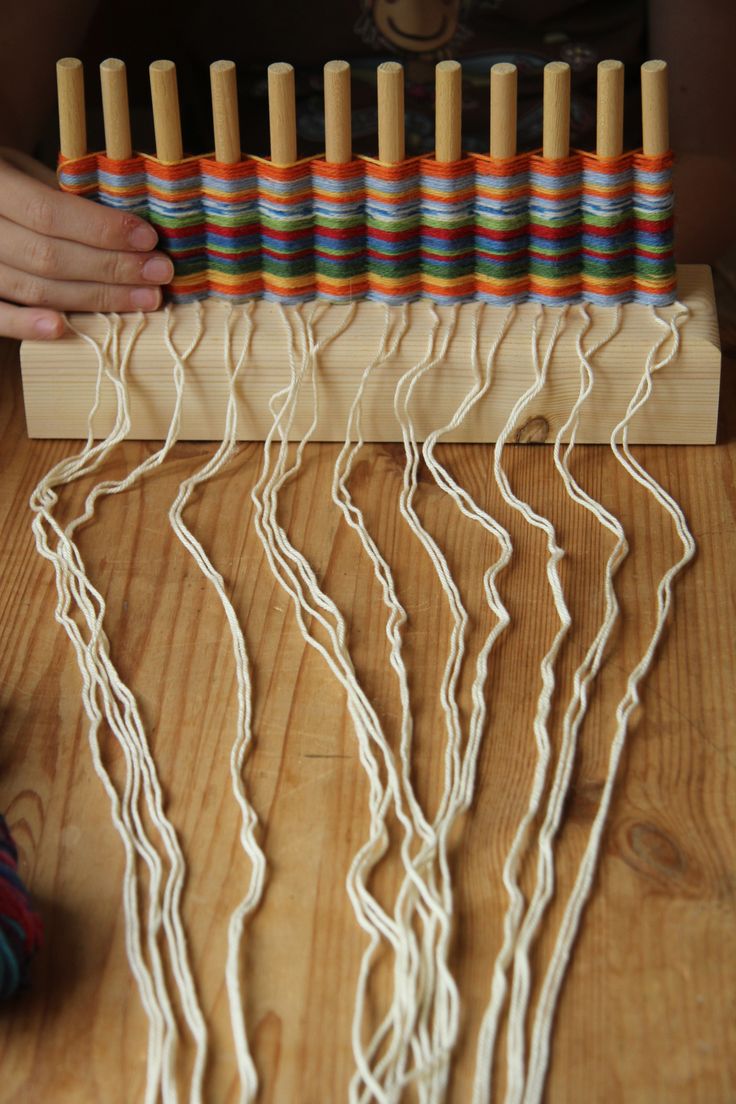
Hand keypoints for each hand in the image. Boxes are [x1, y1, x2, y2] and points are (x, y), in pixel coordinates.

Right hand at [0, 148, 173, 340]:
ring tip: (143, 299)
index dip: (101, 229)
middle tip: (159, 273)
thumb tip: (134, 226)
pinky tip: (62, 328)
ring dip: (93, 298)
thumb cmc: (7, 180)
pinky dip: (27, 326)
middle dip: (111, 268)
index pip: (48, 213)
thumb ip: (68, 196)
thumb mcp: (30, 171)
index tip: (148, 239)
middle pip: (48, 257)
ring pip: (33, 289)